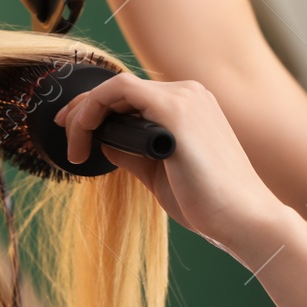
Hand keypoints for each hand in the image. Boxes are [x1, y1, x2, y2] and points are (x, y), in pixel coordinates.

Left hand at [53, 71, 285, 247]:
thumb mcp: (158, 172)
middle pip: (122, 88)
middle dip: (84, 107)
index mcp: (190, 106)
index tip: (74, 130)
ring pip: (118, 86)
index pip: (133, 96)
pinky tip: (83, 134)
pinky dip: (95, 108)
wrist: (243, 219)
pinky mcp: (176, 110)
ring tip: (73, 144)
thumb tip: (104, 142)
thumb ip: (132, 151)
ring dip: (86, 111)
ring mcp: (185, 98)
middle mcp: (190, 94)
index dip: (96, 108)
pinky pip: (121, 91)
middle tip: (62, 131)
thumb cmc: (207, 202)